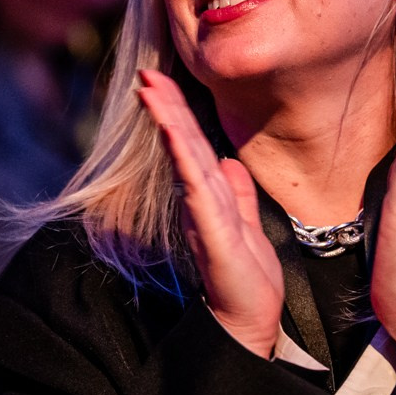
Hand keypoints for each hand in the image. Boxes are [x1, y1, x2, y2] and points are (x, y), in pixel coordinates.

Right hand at [135, 68, 282, 354]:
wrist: (249, 321)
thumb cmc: (246, 280)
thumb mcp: (247, 225)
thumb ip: (237, 194)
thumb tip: (231, 161)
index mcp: (210, 196)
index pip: (192, 145)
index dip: (177, 113)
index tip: (162, 81)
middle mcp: (200, 201)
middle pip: (181, 144)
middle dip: (165, 106)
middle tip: (145, 73)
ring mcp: (203, 215)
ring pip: (185, 159)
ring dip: (169, 123)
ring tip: (152, 91)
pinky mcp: (212, 233)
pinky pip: (198, 189)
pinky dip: (186, 160)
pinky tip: (176, 137)